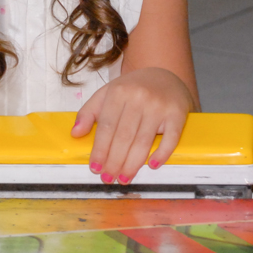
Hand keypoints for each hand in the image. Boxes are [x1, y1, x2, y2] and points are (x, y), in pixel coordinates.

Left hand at [70, 67, 194, 183]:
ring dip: (132, 164)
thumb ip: (88, 112)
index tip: (95, 167)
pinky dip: (162, 153)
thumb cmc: (134, 88)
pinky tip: (152, 165)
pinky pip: (171, 138)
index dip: (100, 150)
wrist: (165, 74)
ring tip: (124, 178)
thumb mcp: (107, 93)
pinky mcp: (177, 114)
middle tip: (108, 178)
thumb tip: (75, 133)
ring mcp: (159, 106)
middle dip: (114, 161)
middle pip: (124, 137)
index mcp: (119, 92)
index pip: (106, 127)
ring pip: (143, 141)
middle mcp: (139, 98)